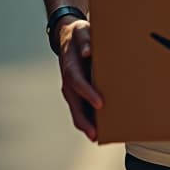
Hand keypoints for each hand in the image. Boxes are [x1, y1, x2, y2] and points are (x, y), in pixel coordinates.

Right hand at [58, 18, 103, 141]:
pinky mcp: (76, 92)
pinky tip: (100, 129)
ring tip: (98, 138)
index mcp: (70, 66)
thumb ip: (85, 40)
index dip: (88, 93)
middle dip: (84, 120)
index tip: (100, 104)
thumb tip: (88, 52)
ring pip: (76, 110)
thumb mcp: (82, 31)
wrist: (68, 36)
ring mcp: (71, 88)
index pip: (78, 82)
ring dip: (85, 125)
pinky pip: (81, 108)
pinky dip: (88, 119)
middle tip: (95, 134)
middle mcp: (68, 81)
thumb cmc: (79, 34)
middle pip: (75, 104)